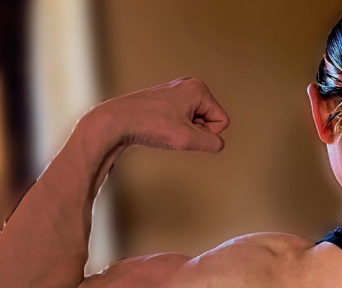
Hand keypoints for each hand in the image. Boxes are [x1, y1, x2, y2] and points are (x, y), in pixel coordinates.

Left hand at [88, 77, 229, 152]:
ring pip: (197, 121)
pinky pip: (184, 120)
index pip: (221, 121)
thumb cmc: (147, 124)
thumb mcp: (187, 140)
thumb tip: (218, 144)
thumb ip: (213, 143)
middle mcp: (189, 85)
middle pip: (210, 120)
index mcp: (198, 88)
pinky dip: (175, 128)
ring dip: (185, 131)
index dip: (206, 134)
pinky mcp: (168, 99)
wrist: (117, 121)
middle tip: (174, 130)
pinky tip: (161, 127)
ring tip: (166, 128)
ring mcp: (177, 91)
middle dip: (195, 131)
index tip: (185, 132)